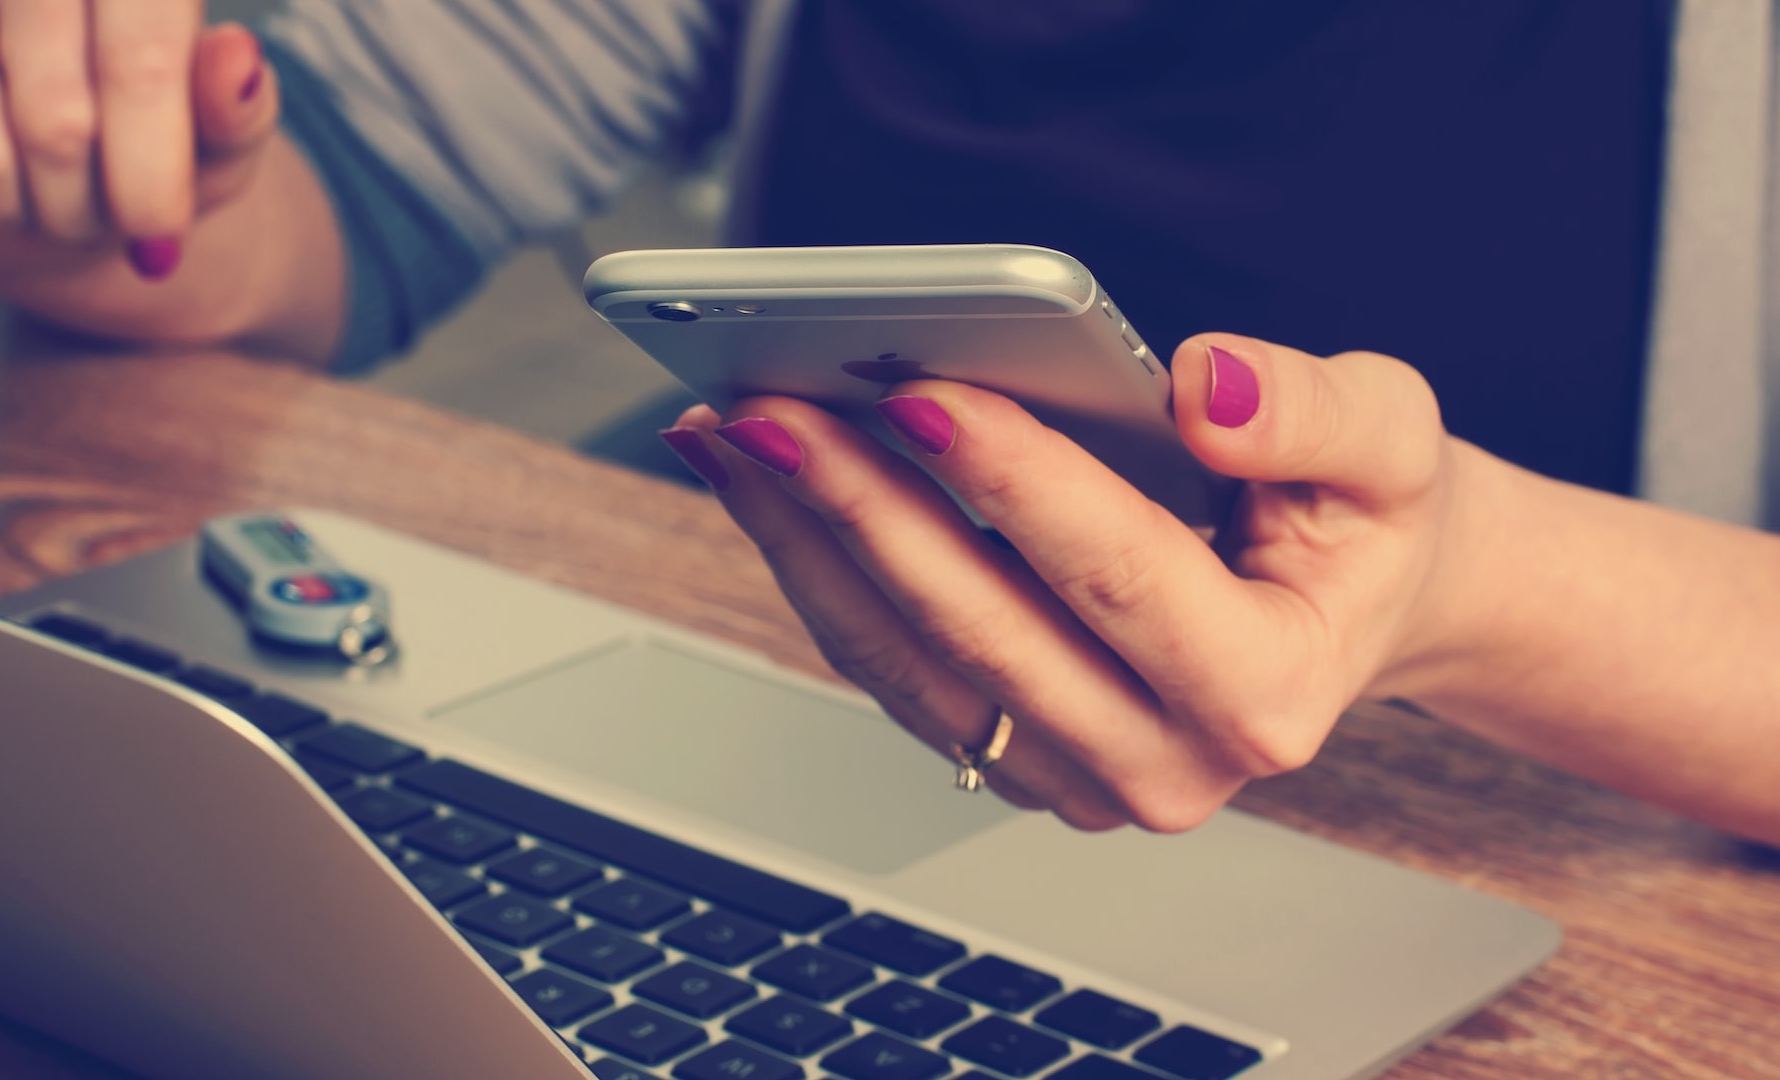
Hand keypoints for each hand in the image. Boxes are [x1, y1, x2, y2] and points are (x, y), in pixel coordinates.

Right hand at [0, 0, 276, 280]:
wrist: (40, 150)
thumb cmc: (144, 141)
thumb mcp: (214, 140)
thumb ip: (236, 111)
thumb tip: (237, 59)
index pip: (139, 64)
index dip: (149, 171)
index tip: (158, 240)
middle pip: (56, 122)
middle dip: (83, 207)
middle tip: (91, 215)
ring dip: (11, 213)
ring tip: (30, 197)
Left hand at [662, 334, 1459, 831]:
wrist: (1350, 605)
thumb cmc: (1363, 521)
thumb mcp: (1393, 442)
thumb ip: (1315, 412)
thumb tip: (1203, 389)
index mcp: (1267, 692)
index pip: (1117, 576)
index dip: (1013, 482)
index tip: (918, 393)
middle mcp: (1166, 765)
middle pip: (982, 631)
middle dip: (863, 508)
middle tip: (769, 409)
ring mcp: (1078, 778)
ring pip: (909, 663)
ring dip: (808, 544)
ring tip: (734, 435)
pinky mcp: (1015, 758)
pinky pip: (893, 671)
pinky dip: (820, 572)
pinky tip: (768, 486)